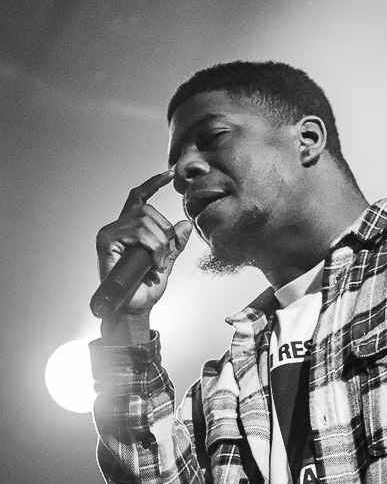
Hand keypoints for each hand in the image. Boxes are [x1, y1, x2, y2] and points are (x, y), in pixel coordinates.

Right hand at [95, 170, 191, 316]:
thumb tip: (185, 224)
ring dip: (159, 244)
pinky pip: (137, 231)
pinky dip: (151, 247)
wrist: (135, 309)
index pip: (139, 197)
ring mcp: (109, 233)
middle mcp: (117, 227)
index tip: (168, 174)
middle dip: (164, 234)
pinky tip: (153, 263)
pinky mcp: (105, 241)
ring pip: (144, 220)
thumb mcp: (167, 262)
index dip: (153, 184)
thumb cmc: (146, 289)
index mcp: (129, 229)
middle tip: (164, 258)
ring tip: (158, 265)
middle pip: (147, 210)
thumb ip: (174, 243)